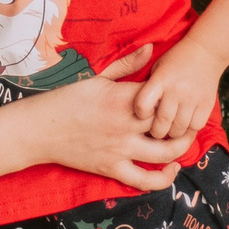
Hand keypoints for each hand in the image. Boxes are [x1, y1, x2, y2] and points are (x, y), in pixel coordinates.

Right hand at [45, 45, 179, 190]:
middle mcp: (125, 125)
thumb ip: (127, 65)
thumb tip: (151, 48)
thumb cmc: (68, 99)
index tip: (176, 92)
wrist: (40, 129)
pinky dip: (163, 179)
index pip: (162, 96)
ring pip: (164, 153)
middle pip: (169, 124)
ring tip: (185, 140)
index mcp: (122, 98)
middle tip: (188, 116)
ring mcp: (120, 149)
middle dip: (182, 120)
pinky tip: (172, 169)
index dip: (174, 94)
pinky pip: (144, 180)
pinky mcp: (112, 168)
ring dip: (181, 148)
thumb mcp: (97, 76)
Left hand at [132, 42, 224, 140]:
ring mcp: (192, 98)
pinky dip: (190, 128)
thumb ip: (148, 88)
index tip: (144, 113)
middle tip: (157, 129)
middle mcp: (176, 90)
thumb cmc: (176, 60)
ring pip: (179, 129)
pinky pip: (195, 126)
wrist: (205, 51)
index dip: (141, 114)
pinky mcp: (206, 104)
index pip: (142, 106)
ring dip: (173, 132)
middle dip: (157, 131)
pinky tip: (186, 122)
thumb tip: (139, 113)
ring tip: (171, 127)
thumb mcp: (156, 67)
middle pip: (161, 124)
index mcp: (160, 80)